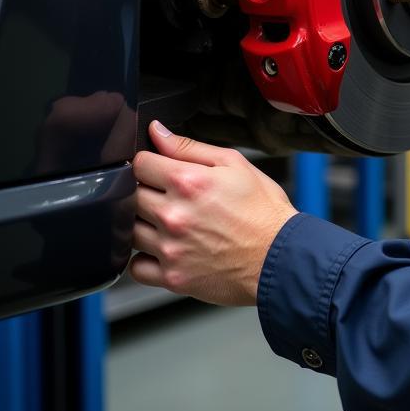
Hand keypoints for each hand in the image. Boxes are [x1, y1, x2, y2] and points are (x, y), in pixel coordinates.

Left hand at [130, 121, 297, 305]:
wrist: (280, 256)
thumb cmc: (263, 211)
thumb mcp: (235, 164)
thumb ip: (189, 147)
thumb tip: (158, 132)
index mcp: (188, 182)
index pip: (140, 163)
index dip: (150, 162)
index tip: (159, 168)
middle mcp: (174, 215)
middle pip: (130, 195)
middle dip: (146, 190)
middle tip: (169, 195)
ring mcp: (170, 248)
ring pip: (129, 230)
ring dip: (144, 223)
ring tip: (170, 221)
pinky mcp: (171, 277)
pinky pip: (135, 266)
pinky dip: (145, 258)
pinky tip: (166, 248)